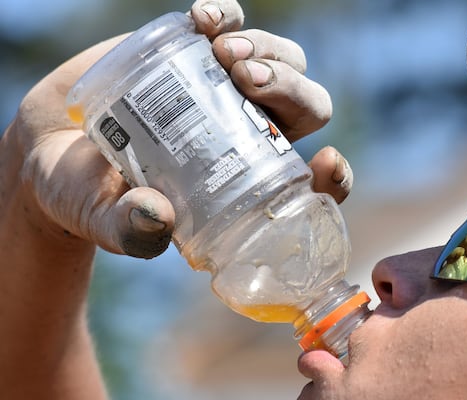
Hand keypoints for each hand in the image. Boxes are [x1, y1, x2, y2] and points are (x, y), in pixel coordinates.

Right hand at [4, 0, 349, 259]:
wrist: (52, 147)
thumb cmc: (90, 196)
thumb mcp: (107, 219)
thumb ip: (130, 230)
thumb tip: (156, 217)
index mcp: (247, 183)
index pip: (312, 182)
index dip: (334, 177)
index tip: (327, 162)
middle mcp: (250, 135)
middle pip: (306, 106)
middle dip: (289, 87)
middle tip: (247, 80)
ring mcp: (228, 90)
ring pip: (282, 60)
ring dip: (265, 50)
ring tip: (223, 54)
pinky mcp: (197, 52)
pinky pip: (233, 24)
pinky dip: (227, 15)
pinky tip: (203, 18)